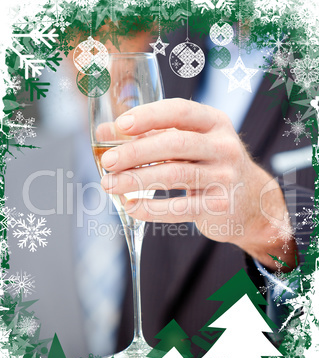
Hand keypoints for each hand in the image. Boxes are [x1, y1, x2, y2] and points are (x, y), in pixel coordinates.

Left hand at [99, 98, 296, 270]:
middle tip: (109, 162)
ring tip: (110, 184)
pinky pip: (180, 208)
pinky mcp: (219, 205)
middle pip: (174, 144)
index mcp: (214, 122)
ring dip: (137, 181)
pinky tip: (131, 206)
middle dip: (136, 152)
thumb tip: (104, 133)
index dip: (148, 116)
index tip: (120, 125)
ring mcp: (224, 177)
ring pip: (175, 175)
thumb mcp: (189, 143)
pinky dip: (151, 208)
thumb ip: (151, 135)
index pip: (179, 111)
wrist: (251, 202)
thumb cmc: (210, 165)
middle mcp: (223, 146)